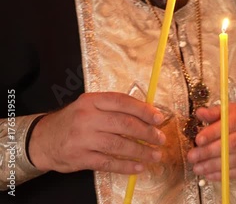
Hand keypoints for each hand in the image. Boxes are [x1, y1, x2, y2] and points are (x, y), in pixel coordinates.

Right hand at [28, 92, 166, 174]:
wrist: (42, 139)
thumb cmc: (74, 121)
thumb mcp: (90, 106)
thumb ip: (114, 108)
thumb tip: (148, 113)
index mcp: (92, 101)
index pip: (122, 102)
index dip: (144, 110)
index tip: (159, 118)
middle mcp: (87, 118)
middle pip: (124, 124)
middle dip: (147, 132)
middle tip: (161, 139)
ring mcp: (82, 138)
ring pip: (119, 145)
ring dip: (141, 151)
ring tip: (155, 155)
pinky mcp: (80, 158)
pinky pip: (108, 163)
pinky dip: (126, 166)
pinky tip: (139, 167)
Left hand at [187, 103, 235, 180]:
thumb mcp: (233, 110)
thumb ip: (216, 112)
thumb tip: (200, 113)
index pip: (231, 124)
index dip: (214, 133)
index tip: (198, 140)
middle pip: (234, 144)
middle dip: (210, 152)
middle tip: (193, 156)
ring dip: (214, 166)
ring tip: (197, 167)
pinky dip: (223, 175)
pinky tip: (209, 174)